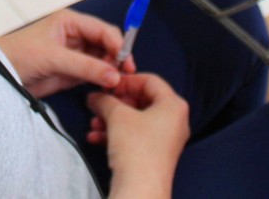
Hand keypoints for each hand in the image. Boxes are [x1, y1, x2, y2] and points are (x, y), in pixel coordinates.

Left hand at [0, 9, 132, 97]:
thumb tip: (114, 76)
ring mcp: (75, 54)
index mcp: (70, 22)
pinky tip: (109, 88)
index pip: (103, 31)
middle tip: (126, 77)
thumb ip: (85, 67)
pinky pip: (94, 74)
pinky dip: (103, 81)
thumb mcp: (53, 58)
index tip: (126, 63)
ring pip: (103, 61)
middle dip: (117, 59)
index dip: (118, 45)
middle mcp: (75, 36)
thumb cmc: (19, 55)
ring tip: (118, 85)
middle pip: (107, 45)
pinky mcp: (72, 72)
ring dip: (112, 72)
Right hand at [87, 74, 189, 198]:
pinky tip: (96, 138)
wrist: (140, 188)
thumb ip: (105, 99)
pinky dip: (116, 134)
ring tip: (94, 123)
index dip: (126, 81)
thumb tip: (95, 96)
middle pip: (141, 101)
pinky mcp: (155, 154)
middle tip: (99, 103)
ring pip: (135, 120)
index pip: (149, 80)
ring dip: (111, 119)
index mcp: (173, 105)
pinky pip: (134, 136)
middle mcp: (174, 121)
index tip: (108, 85)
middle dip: (116, 103)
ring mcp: (166, 139)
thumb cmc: (137, 149)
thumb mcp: (117, 115)